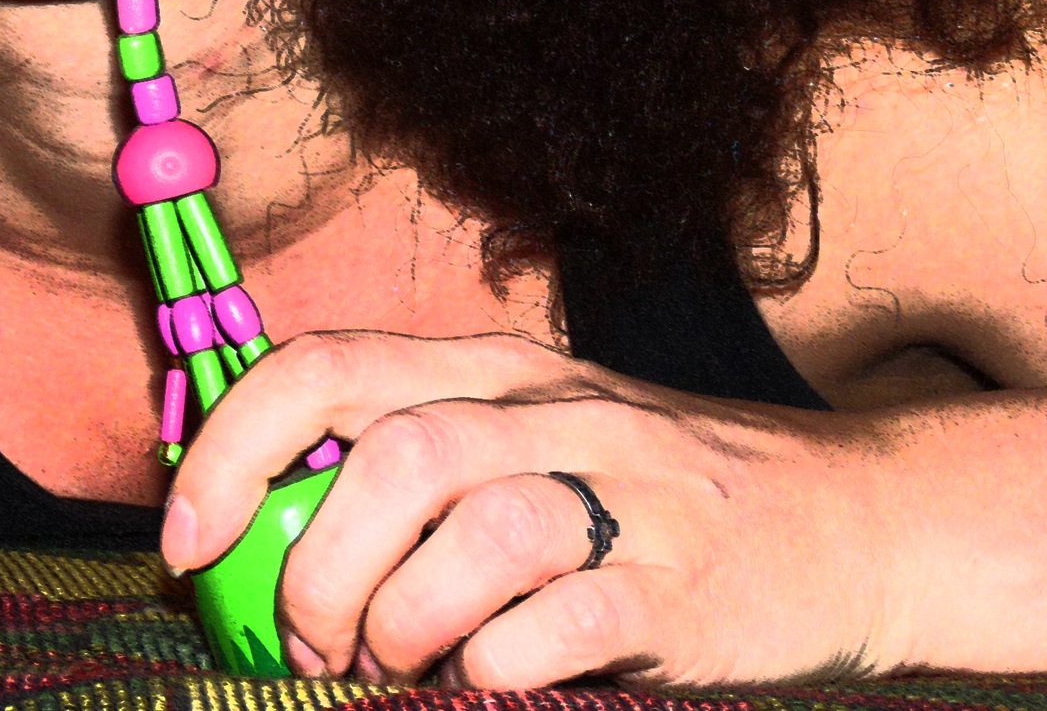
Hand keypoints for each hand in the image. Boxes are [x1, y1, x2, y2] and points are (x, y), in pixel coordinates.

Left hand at [161, 330, 895, 687]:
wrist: (859, 522)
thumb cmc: (652, 495)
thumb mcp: (528, 439)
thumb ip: (407, 465)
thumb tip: (250, 530)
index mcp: (492, 371)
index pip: (324, 366)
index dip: (233, 448)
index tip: (187, 538)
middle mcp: (554, 412)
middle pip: (393, 452)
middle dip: (316, 561)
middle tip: (302, 642)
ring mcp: (630, 494)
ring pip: (476, 524)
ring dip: (399, 616)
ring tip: (387, 667)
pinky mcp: (686, 589)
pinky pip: (564, 619)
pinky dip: (496, 661)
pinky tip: (480, 682)